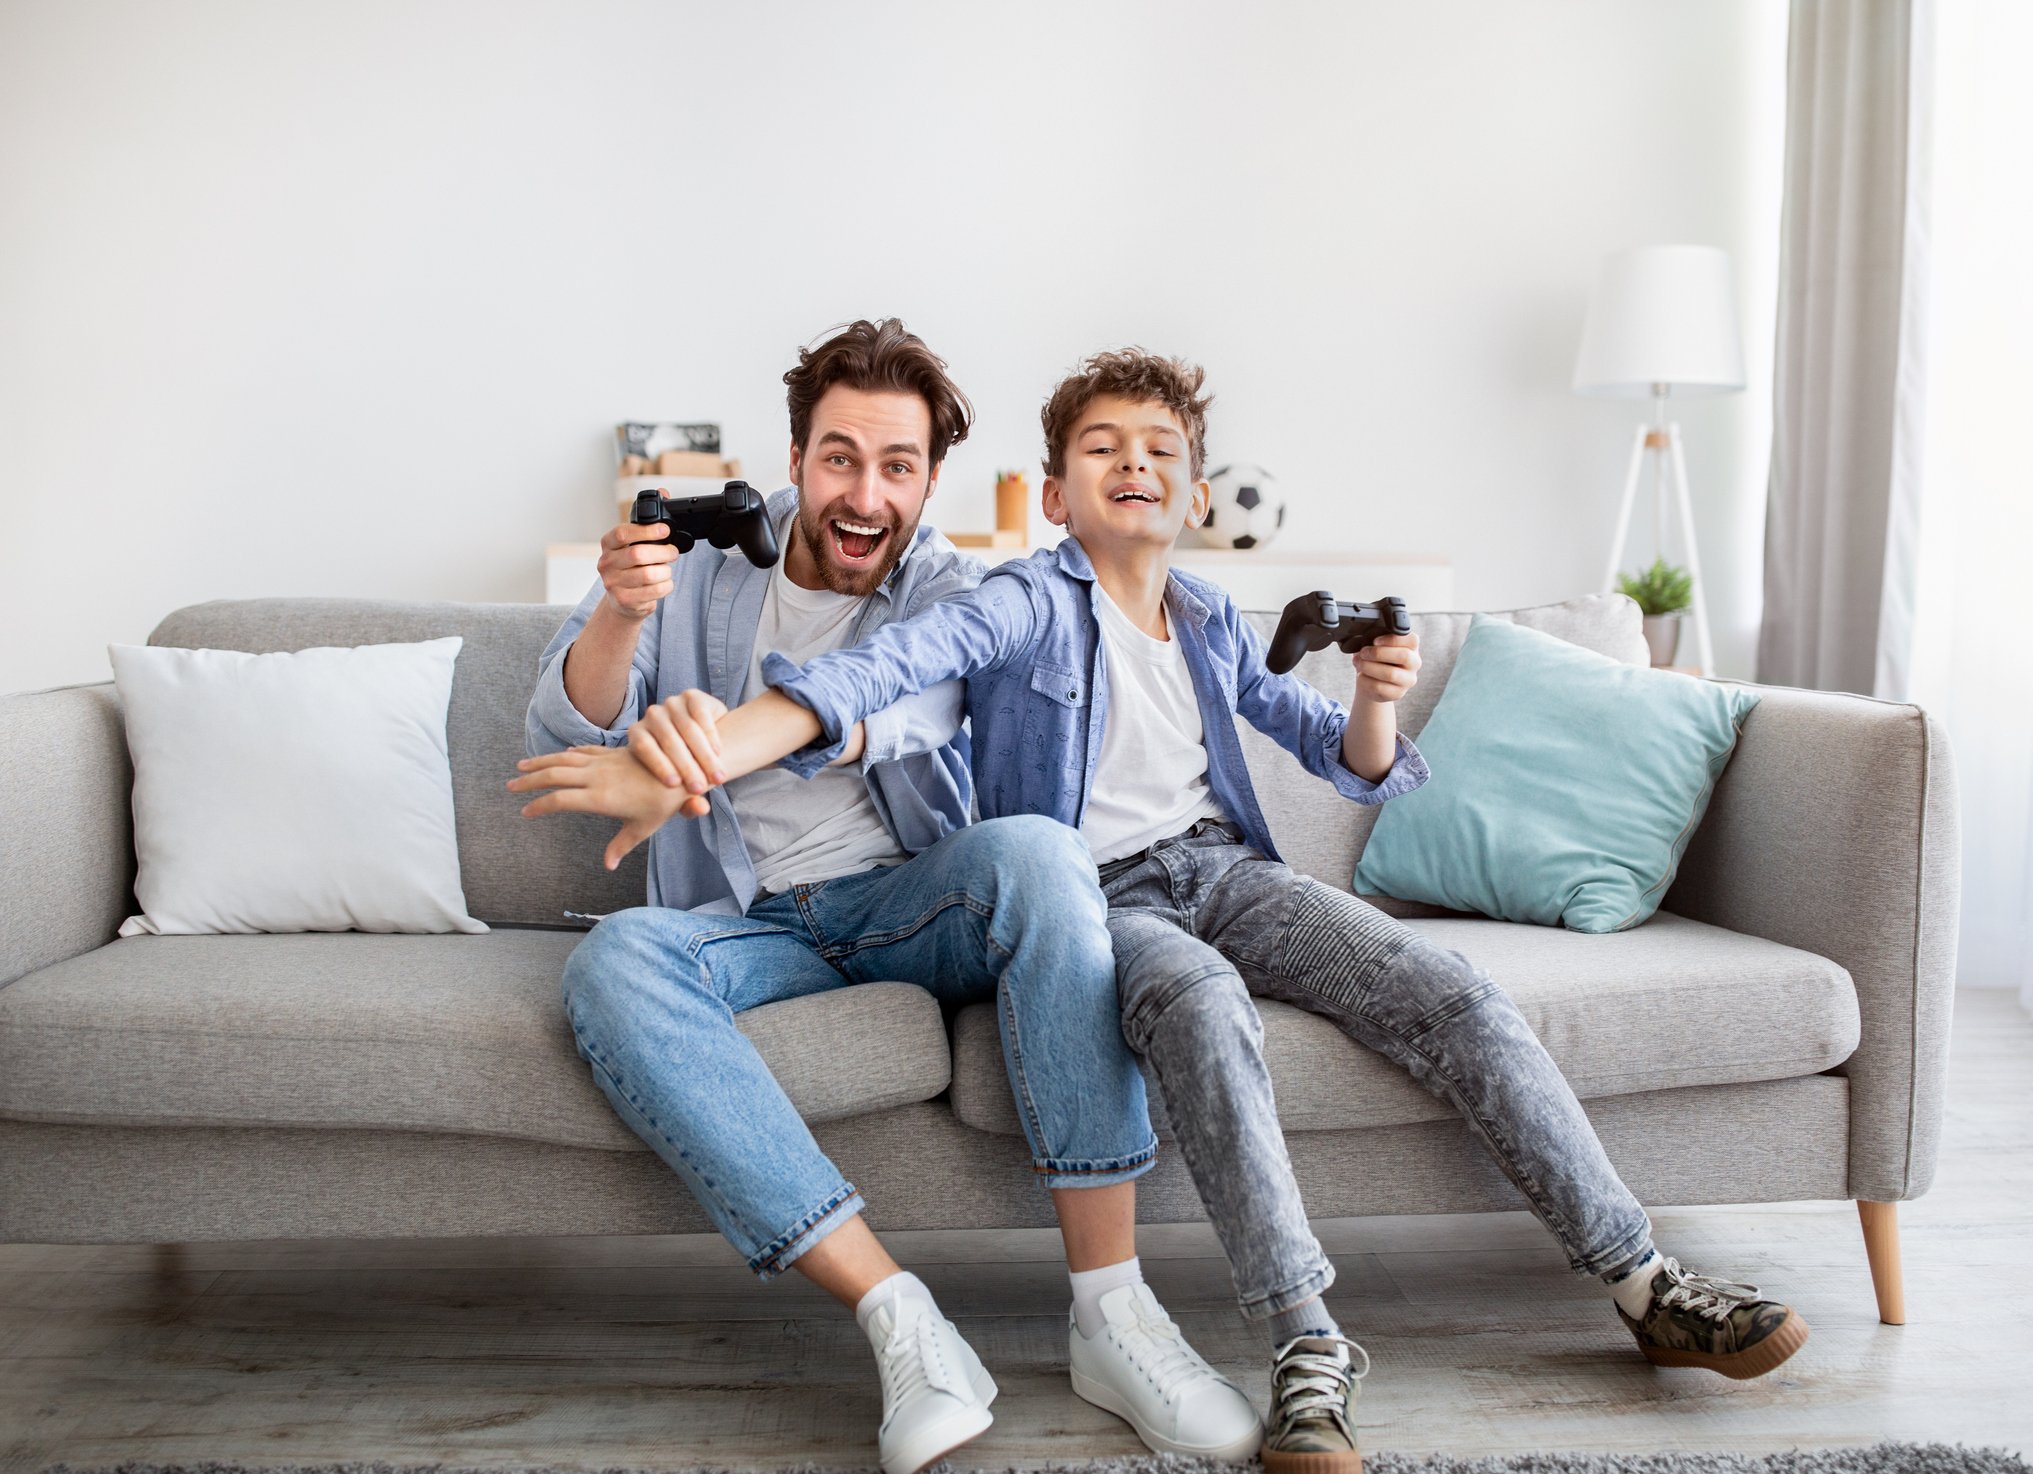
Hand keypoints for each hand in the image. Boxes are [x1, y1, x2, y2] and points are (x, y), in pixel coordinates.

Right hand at [508, 745, 707, 870]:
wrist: (682, 769)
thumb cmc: (663, 804)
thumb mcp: (642, 829)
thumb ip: (621, 846)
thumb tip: (608, 866)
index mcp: (599, 798)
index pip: (558, 800)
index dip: (539, 807)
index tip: (526, 813)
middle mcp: (597, 776)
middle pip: (553, 776)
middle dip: (529, 781)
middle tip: (510, 786)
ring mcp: (603, 762)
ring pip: (564, 759)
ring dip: (540, 762)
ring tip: (521, 766)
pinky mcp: (612, 753)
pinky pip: (584, 752)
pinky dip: (567, 754)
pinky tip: (559, 756)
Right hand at [599, 519, 676, 620]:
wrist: (621, 600)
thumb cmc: (630, 569)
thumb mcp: (629, 549)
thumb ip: (642, 539)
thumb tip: (664, 532)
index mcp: (608, 545)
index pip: (622, 534)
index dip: (646, 531)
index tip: (665, 530)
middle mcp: (606, 564)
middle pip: (638, 554)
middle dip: (663, 552)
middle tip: (672, 553)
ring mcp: (613, 583)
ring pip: (649, 574)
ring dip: (665, 571)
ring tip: (666, 571)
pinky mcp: (624, 600)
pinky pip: (655, 590)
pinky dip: (666, 585)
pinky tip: (664, 583)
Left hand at [629, 689, 729, 793]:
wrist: (702, 740)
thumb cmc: (683, 769)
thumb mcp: (681, 787)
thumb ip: (688, 801)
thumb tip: (702, 809)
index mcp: (638, 735)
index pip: (643, 747)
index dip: (658, 765)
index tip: (675, 785)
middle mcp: (651, 715)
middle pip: (668, 740)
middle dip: (686, 767)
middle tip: (701, 788)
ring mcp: (672, 703)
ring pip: (687, 729)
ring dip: (703, 755)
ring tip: (718, 777)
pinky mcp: (692, 696)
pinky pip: (700, 715)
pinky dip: (710, 734)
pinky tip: (719, 753)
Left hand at [1354, 632, 1419, 704]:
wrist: (1371, 682)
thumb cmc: (1375, 658)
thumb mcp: (1376, 645)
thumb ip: (1375, 639)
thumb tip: (1366, 640)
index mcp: (1412, 647)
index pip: (1412, 640)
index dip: (1392, 639)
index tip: (1375, 641)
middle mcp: (1414, 663)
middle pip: (1404, 656)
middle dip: (1379, 653)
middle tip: (1363, 652)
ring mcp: (1408, 680)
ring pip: (1391, 674)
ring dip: (1369, 666)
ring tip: (1358, 663)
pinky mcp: (1397, 693)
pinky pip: (1379, 687)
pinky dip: (1365, 679)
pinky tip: (1360, 675)